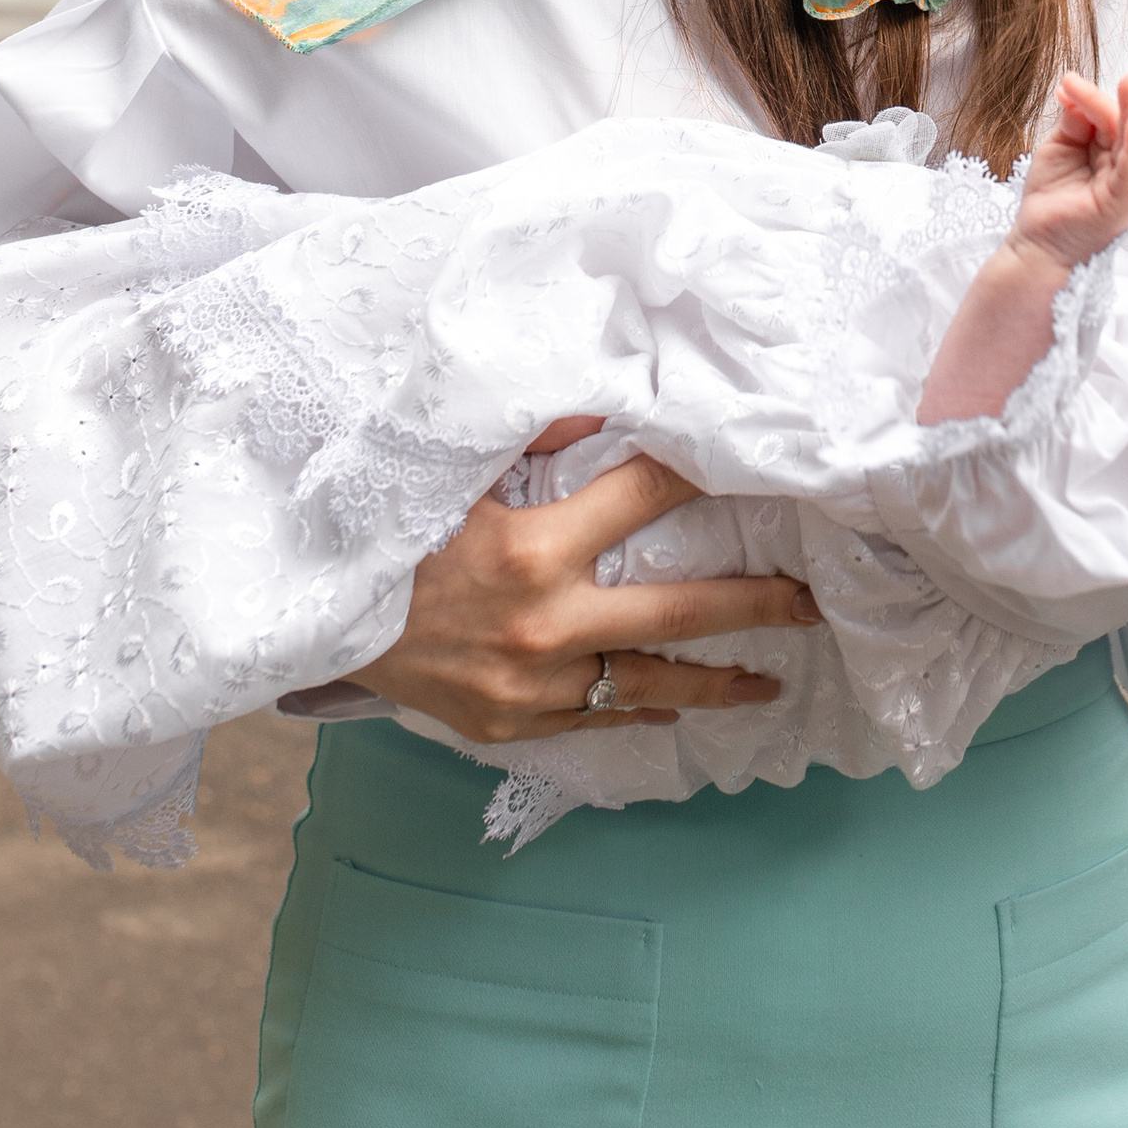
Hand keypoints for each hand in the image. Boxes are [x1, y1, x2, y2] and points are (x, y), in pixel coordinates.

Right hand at [349, 448, 822, 744]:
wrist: (312, 623)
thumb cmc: (385, 537)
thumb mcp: (451, 473)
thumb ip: (534, 439)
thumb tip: (610, 404)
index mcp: (535, 548)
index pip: (646, 496)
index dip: (700, 472)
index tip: (753, 462)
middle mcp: (546, 622)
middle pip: (681, 612)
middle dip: (758, 604)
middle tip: (815, 603)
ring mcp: (533, 683)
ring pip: (649, 684)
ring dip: (717, 681)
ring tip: (772, 682)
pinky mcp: (511, 723)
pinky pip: (593, 718)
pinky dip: (638, 710)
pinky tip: (676, 706)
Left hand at [1013, 71, 1127, 274]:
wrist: (1034, 243)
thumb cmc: (1049, 200)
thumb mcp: (1057, 150)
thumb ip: (1072, 123)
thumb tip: (1073, 93)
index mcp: (1109, 155)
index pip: (1108, 119)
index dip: (1091, 98)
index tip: (1068, 81)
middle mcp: (1122, 170)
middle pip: (1124, 127)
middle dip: (1121, 100)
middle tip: (1122, 76)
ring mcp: (1126, 188)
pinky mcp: (1123, 205)